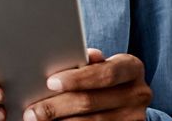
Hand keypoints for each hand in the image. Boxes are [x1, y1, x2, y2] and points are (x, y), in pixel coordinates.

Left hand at [23, 49, 152, 120]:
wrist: (125, 101)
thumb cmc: (103, 76)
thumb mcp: (100, 65)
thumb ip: (88, 63)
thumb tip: (82, 57)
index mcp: (131, 68)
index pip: (105, 73)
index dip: (77, 78)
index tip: (50, 82)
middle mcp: (138, 93)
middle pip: (91, 101)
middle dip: (56, 106)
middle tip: (32, 111)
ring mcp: (135, 116)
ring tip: (36, 119)